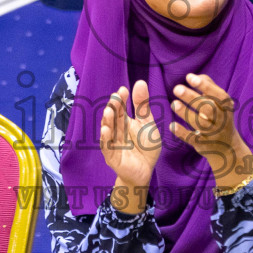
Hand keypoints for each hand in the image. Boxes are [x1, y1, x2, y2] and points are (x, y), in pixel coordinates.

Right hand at [100, 81, 161, 212]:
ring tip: (109, 111)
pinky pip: (107, 147)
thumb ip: (142, 106)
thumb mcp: (146, 124)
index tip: (123, 90)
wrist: (146, 171)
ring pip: (108, 130)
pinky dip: (105, 139)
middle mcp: (116, 130)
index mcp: (124, 122)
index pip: (121, 108)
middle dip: (114, 108)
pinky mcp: (112, 156)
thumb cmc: (146, 147)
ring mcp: (113, 143)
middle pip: (113, 117)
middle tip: (116, 97)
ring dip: (107, 121)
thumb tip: (140, 82)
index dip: (121, 100)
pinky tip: (106, 130)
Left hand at [169, 74, 252, 189]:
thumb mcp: (220, 103)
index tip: (189, 77)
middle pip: (208, 108)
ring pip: (200, 123)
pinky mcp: (204, 145)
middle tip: (176, 88)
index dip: (205, 86)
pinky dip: (182, 133)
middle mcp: (222, 120)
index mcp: (226, 107)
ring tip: (173, 104)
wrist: (228, 148)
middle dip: (192, 98)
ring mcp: (213, 134)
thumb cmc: (220, 118)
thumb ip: (209, 87)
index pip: (219, 95)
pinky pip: (193, 139)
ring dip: (186, 113)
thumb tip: (193, 76)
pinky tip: (172, 125)